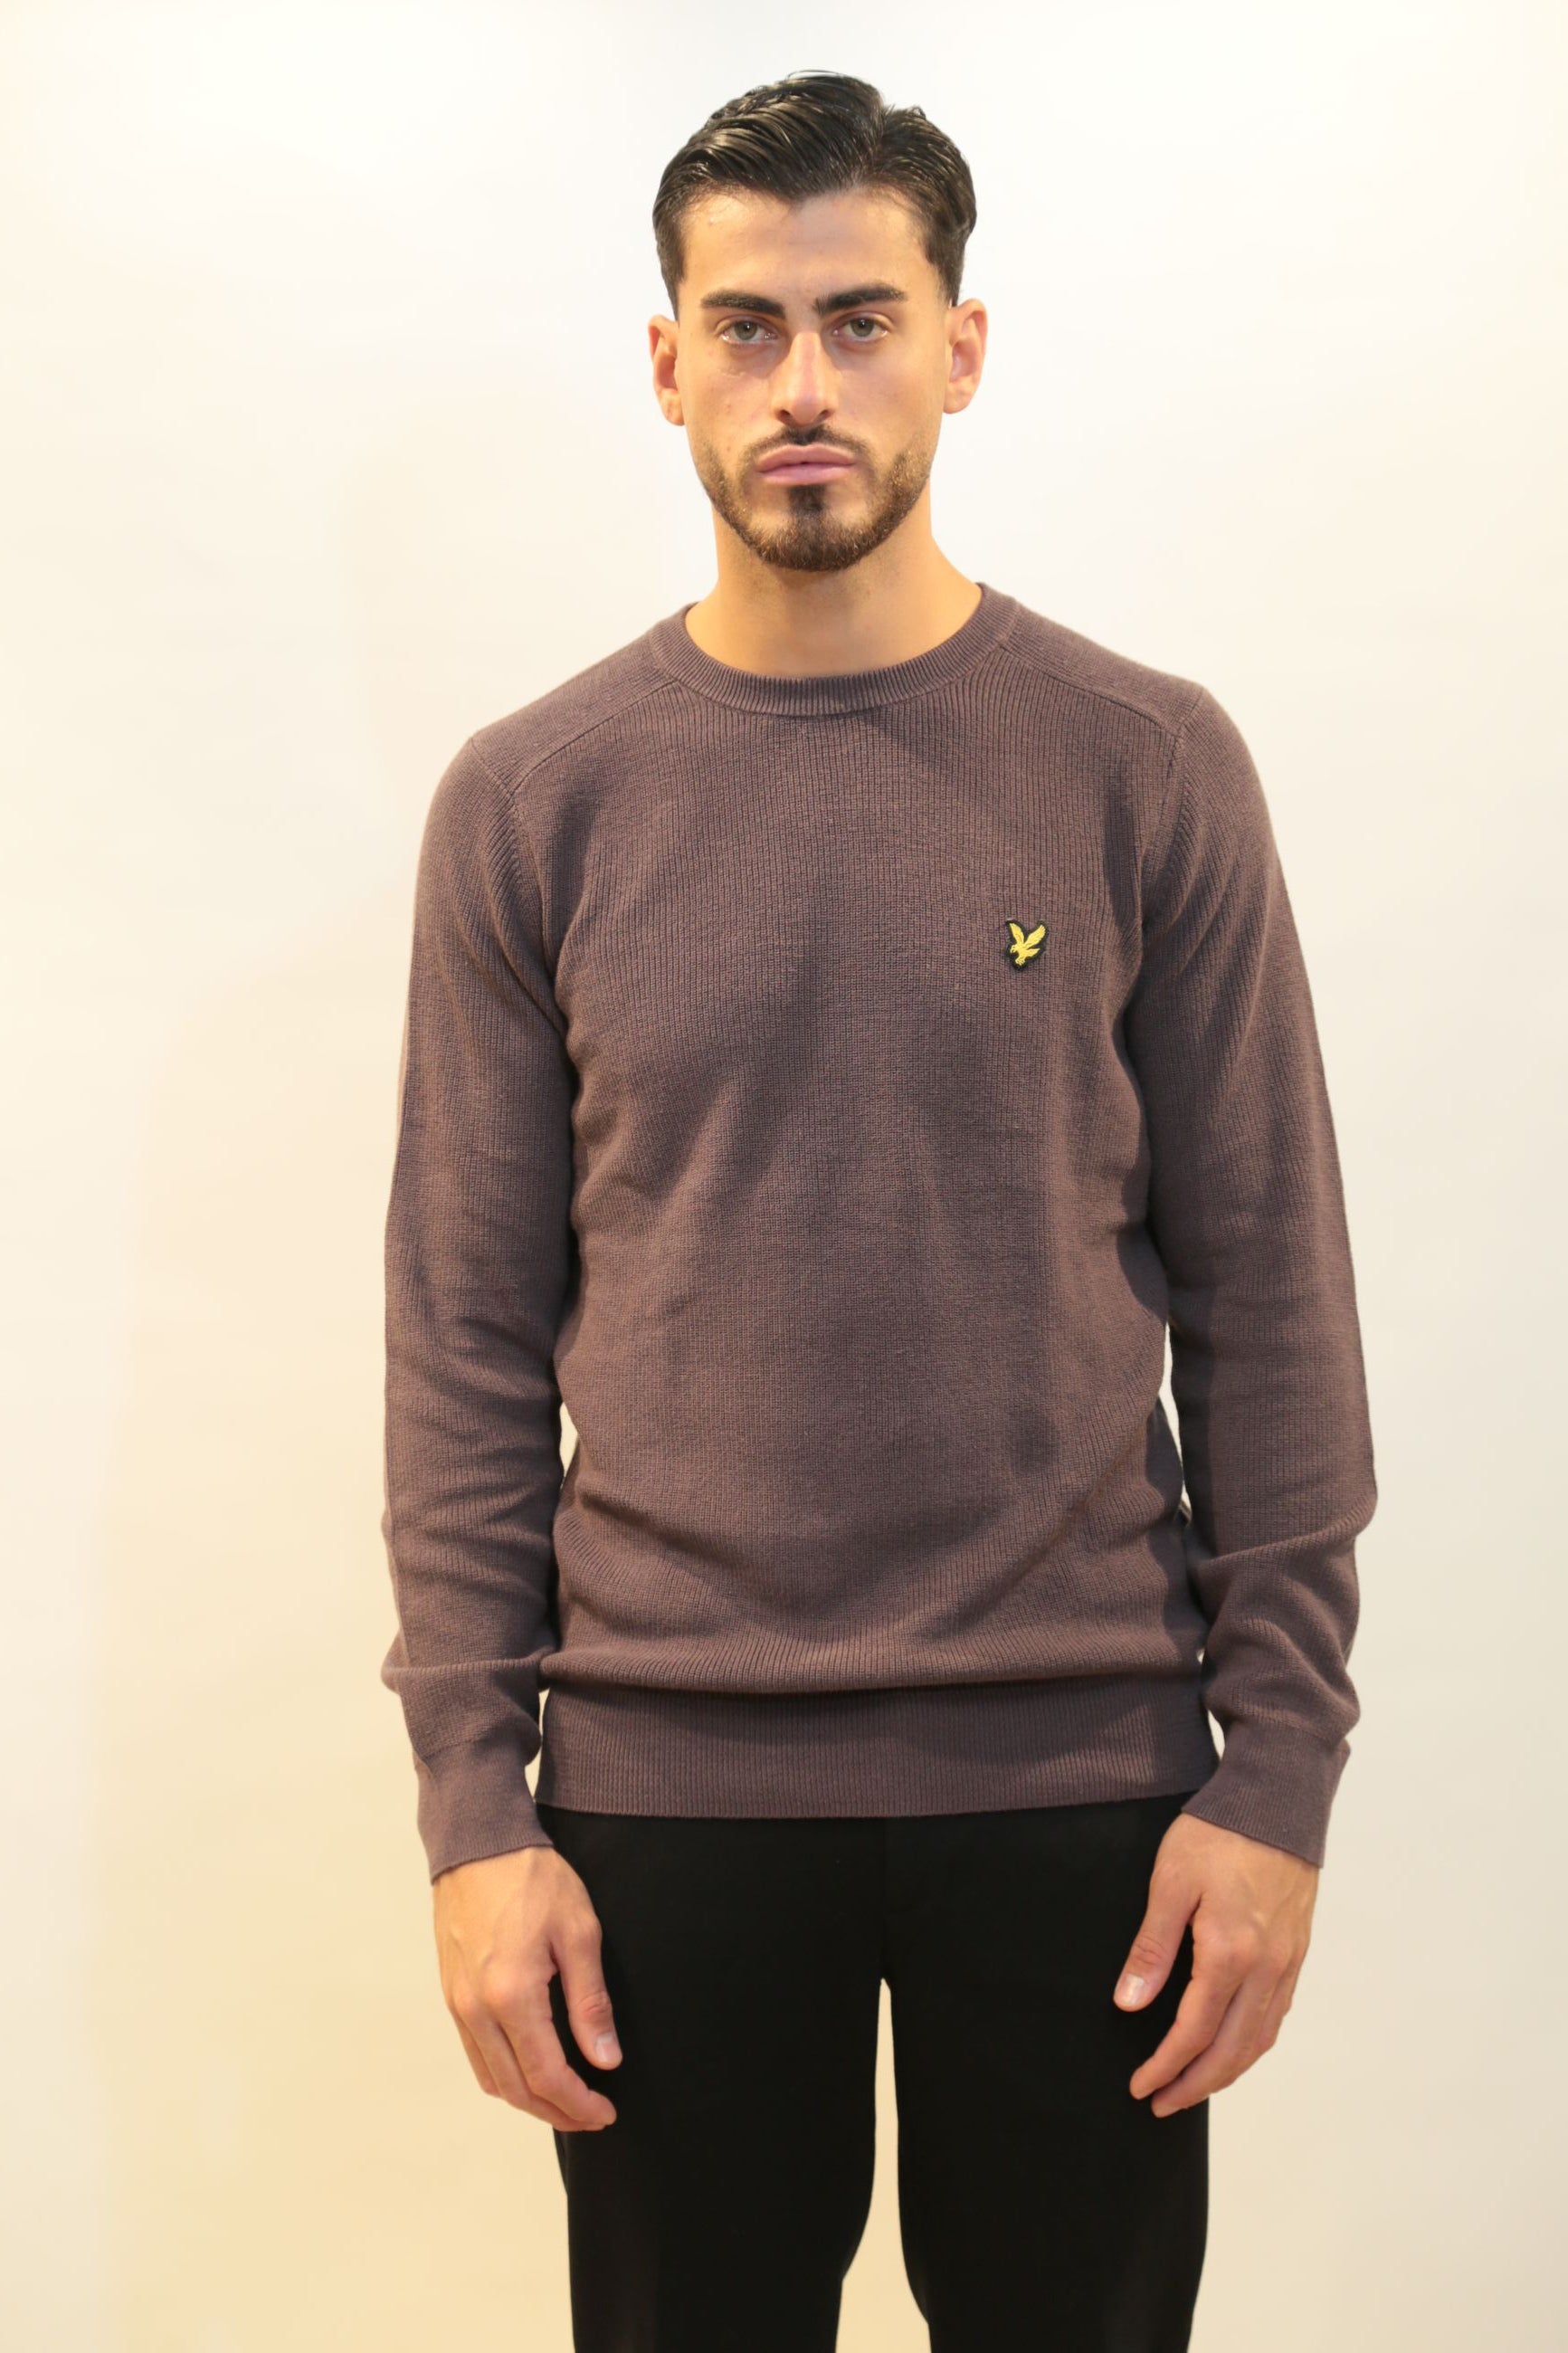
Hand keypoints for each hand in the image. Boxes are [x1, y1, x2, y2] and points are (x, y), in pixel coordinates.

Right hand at [432, 1845, 623, 2130]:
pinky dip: (503, 2076)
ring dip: (529, 2100)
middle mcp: (476, 2010)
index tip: (607, 2113)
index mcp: (511, 1997)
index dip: (578, 2105)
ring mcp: (458, 2004)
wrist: (478, 1844)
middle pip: (515, 2090)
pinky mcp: (451, 1994)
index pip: (547, 2076)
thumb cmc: (533, 1879)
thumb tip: (605, 2059)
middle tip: (592, 2117)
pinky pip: (475, 2055)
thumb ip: (590, 2002)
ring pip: (491, 2079)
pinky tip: (529, 2069)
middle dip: (557, 2113)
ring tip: (566, 2101)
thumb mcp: (579, 1932)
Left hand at [1113, 1813, 1317, 2116]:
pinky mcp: (1298, 1952)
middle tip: (1161, 2103)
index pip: (1194, 2033)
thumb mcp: (1170, 1881)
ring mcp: (1288, 1963)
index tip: (1140, 2087)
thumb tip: (1129, 2005)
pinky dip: (1252, 2044)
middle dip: (1194, 2085)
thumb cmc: (1218, 1833)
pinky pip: (1276, 2016)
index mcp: (1230, 1953)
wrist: (1278, 1800)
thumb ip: (1151, 1948)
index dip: (1166, 2067)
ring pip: (1259, 2040)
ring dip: (1226, 2073)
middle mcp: (1266, 1969)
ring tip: (1192, 2085)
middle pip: (1231, 2051)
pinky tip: (1232, 2046)